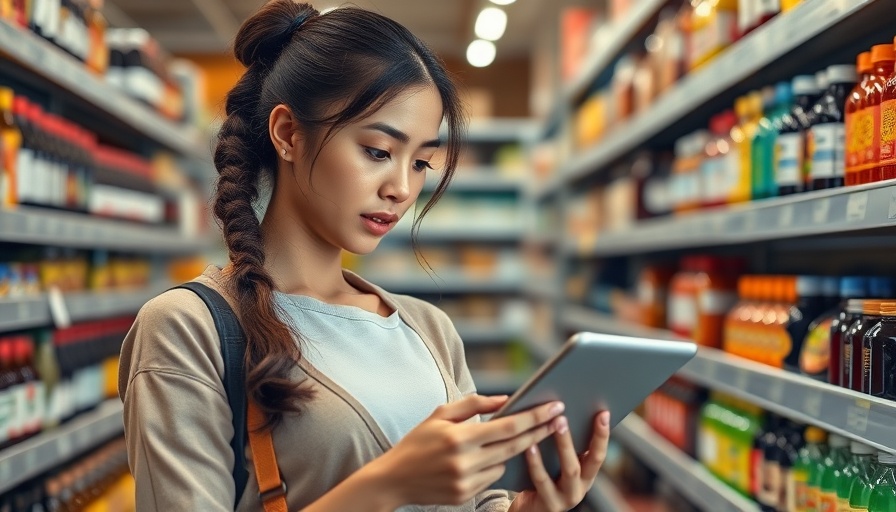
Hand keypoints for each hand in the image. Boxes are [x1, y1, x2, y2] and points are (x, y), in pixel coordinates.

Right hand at [364, 394, 567, 507]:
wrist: (394, 479)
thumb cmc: (418, 441)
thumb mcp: (440, 414)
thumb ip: (474, 404)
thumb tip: (506, 400)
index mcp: (459, 437)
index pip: (507, 426)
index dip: (534, 417)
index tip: (554, 406)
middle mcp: (465, 461)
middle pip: (514, 446)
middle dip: (539, 432)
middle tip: (558, 419)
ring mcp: (466, 481)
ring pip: (504, 464)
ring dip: (512, 451)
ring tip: (518, 437)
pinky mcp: (464, 496)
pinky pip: (492, 478)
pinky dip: (494, 466)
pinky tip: (487, 458)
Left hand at [508, 411, 610, 511]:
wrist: (529, 511)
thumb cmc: (543, 480)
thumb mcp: (558, 466)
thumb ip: (565, 448)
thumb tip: (560, 412)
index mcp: (586, 476)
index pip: (599, 453)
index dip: (602, 434)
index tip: (604, 413)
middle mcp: (580, 488)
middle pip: (589, 461)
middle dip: (586, 437)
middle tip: (567, 416)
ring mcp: (566, 498)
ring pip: (569, 470)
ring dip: (563, 445)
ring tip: (554, 423)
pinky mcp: (549, 504)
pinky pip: (542, 481)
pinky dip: (537, 462)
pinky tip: (530, 446)